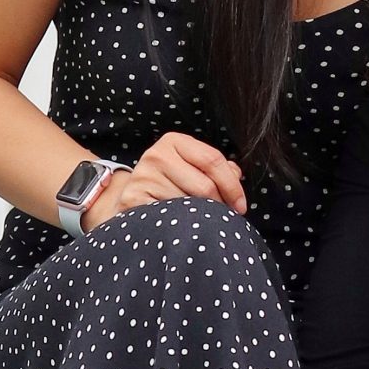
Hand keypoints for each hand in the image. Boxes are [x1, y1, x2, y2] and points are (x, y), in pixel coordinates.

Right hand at [81, 131, 246, 228]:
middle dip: (220, 206)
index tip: (241, 206)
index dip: (233, 186)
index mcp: (174, 141)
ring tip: (198, 222)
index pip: (213, 160)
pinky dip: (181, 226)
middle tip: (222, 219)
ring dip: (200, 219)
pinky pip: (170, 217)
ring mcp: (143, 176)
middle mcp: (156, 154)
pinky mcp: (133, 199)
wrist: (127, 200)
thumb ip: (215, 168)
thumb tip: (236, 174)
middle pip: (205, 186)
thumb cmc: (168, 185)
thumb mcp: (190, 168)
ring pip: (190, 205)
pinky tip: (180, 227)